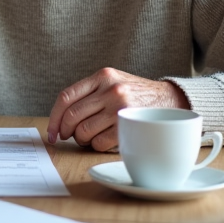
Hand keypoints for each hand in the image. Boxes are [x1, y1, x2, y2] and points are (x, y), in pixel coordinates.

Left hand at [47, 68, 188, 151]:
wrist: (171, 100)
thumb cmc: (136, 94)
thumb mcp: (113, 82)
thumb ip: (90, 93)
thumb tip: (61, 119)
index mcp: (102, 76)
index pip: (66, 97)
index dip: (54, 117)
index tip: (52, 132)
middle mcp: (110, 89)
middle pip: (72, 116)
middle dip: (66, 132)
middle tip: (70, 136)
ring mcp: (120, 108)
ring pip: (83, 132)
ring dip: (82, 140)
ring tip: (90, 137)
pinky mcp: (129, 126)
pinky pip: (99, 143)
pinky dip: (96, 146)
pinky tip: (104, 141)